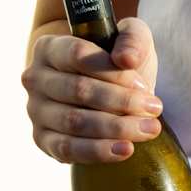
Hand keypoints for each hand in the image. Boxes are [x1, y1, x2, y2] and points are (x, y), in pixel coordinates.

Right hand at [21, 17, 162, 163]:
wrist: (111, 95)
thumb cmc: (118, 64)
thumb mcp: (132, 41)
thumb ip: (133, 39)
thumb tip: (126, 59)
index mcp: (49, 48)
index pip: (78, 55)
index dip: (113, 72)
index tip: (143, 85)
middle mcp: (36, 78)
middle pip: (79, 90)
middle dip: (121, 101)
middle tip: (154, 109)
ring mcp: (36, 111)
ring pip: (74, 122)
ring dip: (116, 128)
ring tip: (149, 129)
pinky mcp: (43, 140)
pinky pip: (67, 149)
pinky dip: (98, 151)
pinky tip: (125, 150)